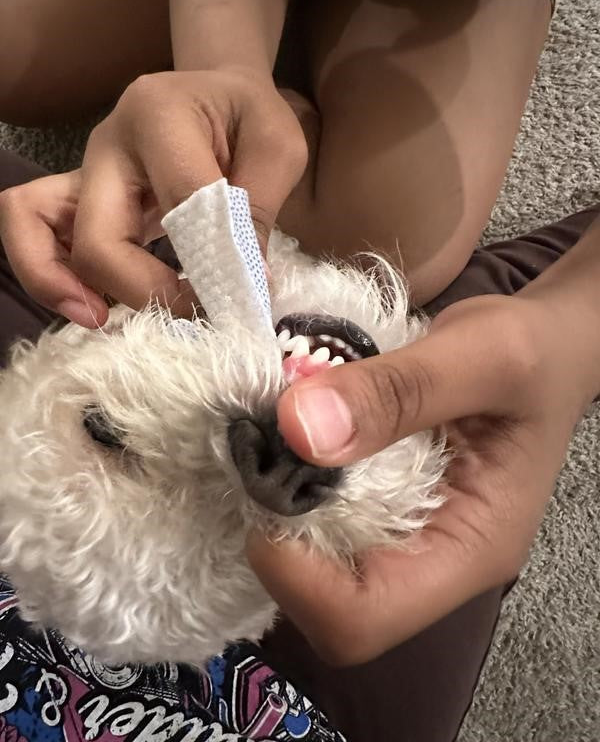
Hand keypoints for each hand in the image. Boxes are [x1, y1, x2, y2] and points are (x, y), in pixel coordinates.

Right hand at [0, 70, 306, 325]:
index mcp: (160, 115)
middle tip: (190, 314)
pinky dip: (51, 271)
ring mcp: (84, 168)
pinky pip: (35, 228)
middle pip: (98, 234)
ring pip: (33, 223)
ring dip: (58, 282)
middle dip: (140, 288)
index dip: (214, 259)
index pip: (181, 201)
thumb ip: (259, 209)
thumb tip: (245, 284)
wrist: (217, 93)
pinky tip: (93, 305)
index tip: (247, 294)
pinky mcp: (77, 193)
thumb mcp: (277, 147)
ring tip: (100, 319)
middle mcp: (108, 143)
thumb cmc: (247, 116)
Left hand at [247, 294, 594, 665]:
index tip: (264, 489)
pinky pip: (322, 522)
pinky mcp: (386, 508)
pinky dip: (290, 486)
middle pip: (327, 605)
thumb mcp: (482, 354)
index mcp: (470, 549)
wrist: (545, 351)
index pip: (363, 619)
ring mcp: (407, 536)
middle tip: (260, 455)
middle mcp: (434, 559)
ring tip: (268, 439)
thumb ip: (397, 391)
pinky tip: (286, 437)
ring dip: (278, 509)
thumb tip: (297, 429)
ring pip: (316, 567)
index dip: (296, 576)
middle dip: (279, 539)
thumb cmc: (535, 355)